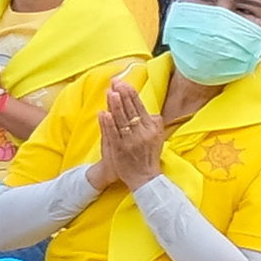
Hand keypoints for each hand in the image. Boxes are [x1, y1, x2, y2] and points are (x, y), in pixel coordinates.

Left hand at [94, 75, 165, 192]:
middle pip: (130, 111)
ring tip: (110, 92)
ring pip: (122, 120)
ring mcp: (130, 141)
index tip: (124, 83)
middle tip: (115, 82)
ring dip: (115, 106)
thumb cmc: (149, 155)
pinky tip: (104, 113)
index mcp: (151, 128)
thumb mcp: (157, 137)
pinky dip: (108, 123)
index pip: (140, 108)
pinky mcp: (119, 149)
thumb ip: (153, 122)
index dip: (131, 95)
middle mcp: (142, 133)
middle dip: (122, 95)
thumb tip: (149, 110)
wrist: (144, 177)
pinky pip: (113, 133)